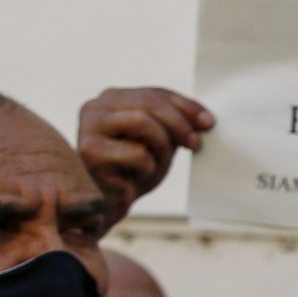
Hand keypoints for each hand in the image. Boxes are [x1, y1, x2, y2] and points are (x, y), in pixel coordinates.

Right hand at [78, 87, 211, 223]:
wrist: (111, 203)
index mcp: (113, 98)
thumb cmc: (135, 170)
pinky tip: (134, 177)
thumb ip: (175, 125)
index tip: (209, 122)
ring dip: (162, 146)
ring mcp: (88, 127)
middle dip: (180, 124)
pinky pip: (137, 153)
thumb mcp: (160, 142)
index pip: (156, 93)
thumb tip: (206, 120)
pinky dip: (147, 168)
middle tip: (197, 144)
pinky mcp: (90, 151)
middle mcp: (96, 107)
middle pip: (150, 104)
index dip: (186, 106)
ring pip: (143, 122)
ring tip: (157, 163)